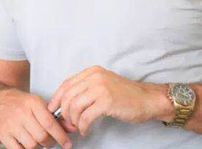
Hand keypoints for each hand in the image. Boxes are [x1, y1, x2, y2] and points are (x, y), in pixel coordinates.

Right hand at [0, 87, 73, 148]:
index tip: (67, 144)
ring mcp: (11, 125)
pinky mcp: (4, 135)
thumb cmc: (22, 104)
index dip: (61, 136)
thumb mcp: (40, 105)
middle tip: (51, 142)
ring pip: (32, 145)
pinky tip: (29, 145)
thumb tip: (72, 128)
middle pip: (42, 136)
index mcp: (33, 103)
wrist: (0, 102)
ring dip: (39, 147)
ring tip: (39, 141)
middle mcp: (22, 113)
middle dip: (50, 143)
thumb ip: (56, 118)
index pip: (50, 123)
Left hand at [47, 65, 162, 136]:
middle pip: (68, 96)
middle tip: (69, 123)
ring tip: (79, 127)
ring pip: (75, 107)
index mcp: (92, 72)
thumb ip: (86, 89)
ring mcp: (101, 88)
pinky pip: (86, 117)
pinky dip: (83, 126)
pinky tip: (86, 130)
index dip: (57, 98)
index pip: (66, 84)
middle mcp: (95, 77)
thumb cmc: (126, 95)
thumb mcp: (104, 84)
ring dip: (74, 121)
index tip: (53, 110)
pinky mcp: (106, 102)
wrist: (147, 99)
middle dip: (65, 113)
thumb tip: (66, 103)